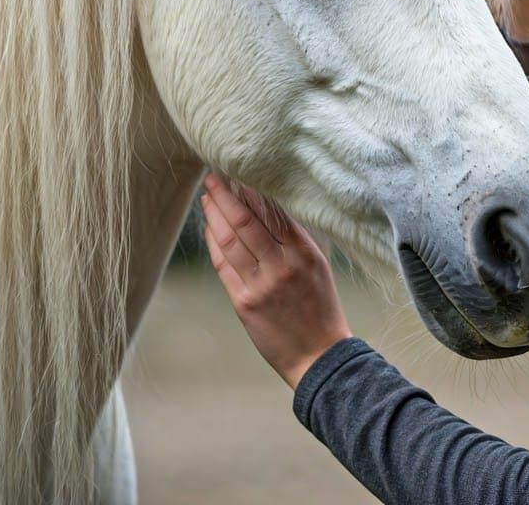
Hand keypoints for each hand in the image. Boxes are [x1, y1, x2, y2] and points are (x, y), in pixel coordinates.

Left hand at [202, 173, 351, 389]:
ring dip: (215, 215)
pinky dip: (214, 243)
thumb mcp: (318, 264)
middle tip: (213, 176)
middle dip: (225, 195)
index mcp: (303, 252)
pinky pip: (223, 266)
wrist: (319, 356)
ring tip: (207, 197)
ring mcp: (260, 285)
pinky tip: (209, 227)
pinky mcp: (243, 303)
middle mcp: (281, 265)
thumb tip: (269, 206)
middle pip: (245, 221)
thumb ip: (294, 237)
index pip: (272, 212)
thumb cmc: (321, 306)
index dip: (251, 191)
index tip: (238, 173)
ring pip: (229, 240)